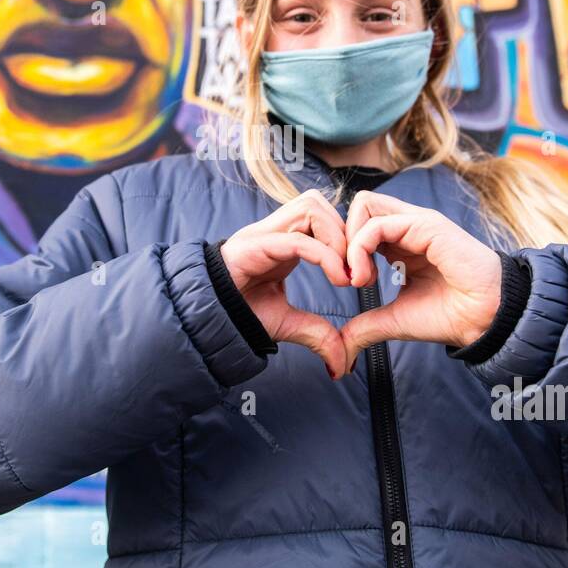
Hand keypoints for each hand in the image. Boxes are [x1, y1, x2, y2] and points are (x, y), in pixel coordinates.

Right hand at [220, 189, 350, 379]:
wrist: (205, 321)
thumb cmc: (239, 315)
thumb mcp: (288, 324)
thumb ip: (317, 335)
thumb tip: (342, 364)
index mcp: (284, 242)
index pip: (321, 218)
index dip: (347, 238)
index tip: (362, 275)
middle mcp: (276, 232)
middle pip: (318, 203)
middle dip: (345, 233)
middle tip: (357, 272)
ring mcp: (264, 235)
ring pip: (310, 207)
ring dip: (337, 238)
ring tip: (345, 273)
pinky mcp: (255, 246)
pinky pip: (298, 239)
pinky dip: (325, 255)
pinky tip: (338, 279)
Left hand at [339, 191, 503, 370]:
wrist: (483, 320)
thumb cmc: (448, 316)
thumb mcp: (394, 320)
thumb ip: (365, 327)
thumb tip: (340, 349)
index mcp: (400, 242)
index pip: (359, 222)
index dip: (343, 247)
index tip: (345, 282)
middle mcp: (407, 227)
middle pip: (358, 205)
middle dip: (340, 237)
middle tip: (345, 274)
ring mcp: (416, 222)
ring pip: (363, 206)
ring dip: (348, 243)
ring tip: (356, 278)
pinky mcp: (426, 225)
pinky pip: (377, 224)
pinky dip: (359, 249)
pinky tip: (365, 277)